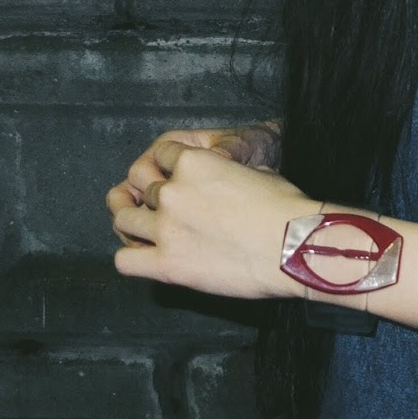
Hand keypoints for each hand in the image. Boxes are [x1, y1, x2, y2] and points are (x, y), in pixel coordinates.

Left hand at [106, 138, 312, 300]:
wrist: (295, 247)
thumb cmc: (285, 210)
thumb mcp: (257, 172)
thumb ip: (226, 172)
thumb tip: (226, 180)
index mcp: (194, 162)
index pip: (161, 153)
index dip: (169, 165)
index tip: (177, 178)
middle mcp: (173, 192)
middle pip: (138, 183)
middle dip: (150, 192)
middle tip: (166, 206)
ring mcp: (165, 229)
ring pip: (122, 218)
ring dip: (133, 220)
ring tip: (148, 230)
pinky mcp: (167, 265)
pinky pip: (124, 260)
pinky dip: (131, 257)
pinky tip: (148, 256)